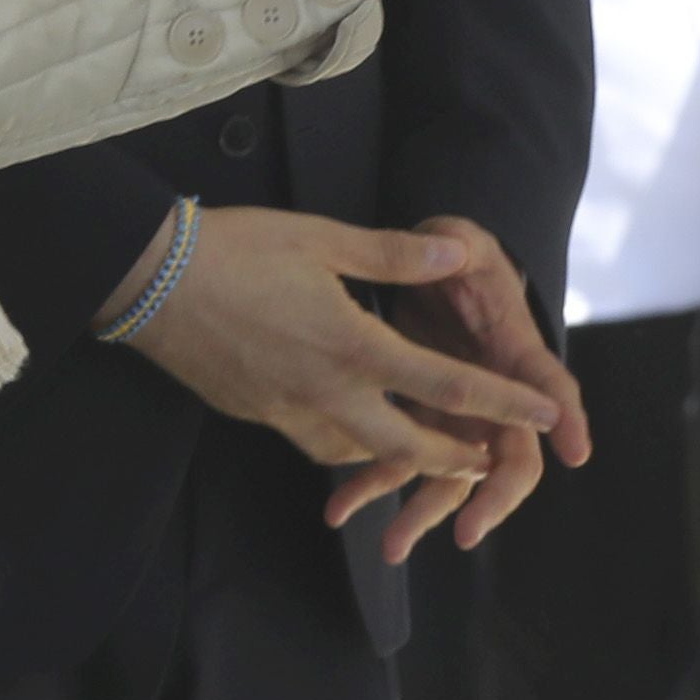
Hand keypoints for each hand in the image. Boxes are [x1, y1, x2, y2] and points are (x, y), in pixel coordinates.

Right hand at [111, 209, 561, 489]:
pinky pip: (319, 446)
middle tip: (491, 460)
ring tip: (434, 451)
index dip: (503, 403)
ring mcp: (290, 412)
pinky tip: (359, 434)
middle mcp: (328, 393)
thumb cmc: (240, 250)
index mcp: (355, 347)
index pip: (446, 386)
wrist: (153, 284)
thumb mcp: (325, 240)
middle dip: (457, 458)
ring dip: (403, 459)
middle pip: (410, 446)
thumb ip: (396, 254)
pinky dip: (351, 449)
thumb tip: (460, 254)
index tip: (546, 415)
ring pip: (362, 455)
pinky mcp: (260, 416)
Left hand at [326, 216, 594, 559]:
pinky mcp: (419, 420)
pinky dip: (373, 487)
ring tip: (392, 546)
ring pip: (453, 476)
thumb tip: (454, 250)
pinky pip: (402, 462)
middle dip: (490, 499)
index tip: (576, 452)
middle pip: (507, 456)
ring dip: (424, 512)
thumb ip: (454, 246)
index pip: (550, 385)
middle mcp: (495, 393)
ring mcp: (458, 414)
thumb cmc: (453, 256)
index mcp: (512, 348)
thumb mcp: (459, 241)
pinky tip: (340, 509)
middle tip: (466, 533)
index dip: (568, 417)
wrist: (428, 272)